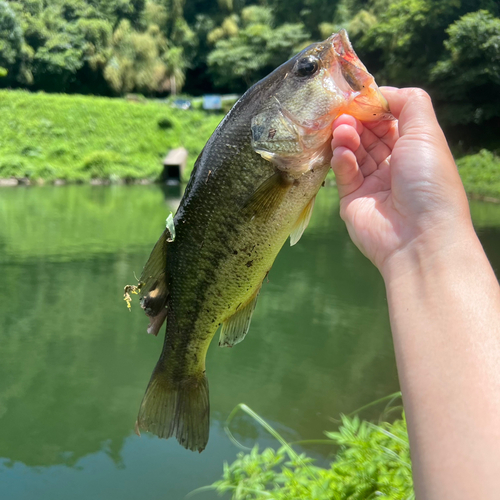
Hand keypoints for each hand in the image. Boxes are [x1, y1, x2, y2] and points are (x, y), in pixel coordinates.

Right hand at [330, 87, 473, 279]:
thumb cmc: (427, 180)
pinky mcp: (353, 198)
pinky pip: (344, 173)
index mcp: (414, 148)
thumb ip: (409, 102)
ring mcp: (372, 182)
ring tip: (342, 131)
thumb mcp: (426, 132)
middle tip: (343, 113)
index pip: (389, 120)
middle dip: (356, 120)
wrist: (417, 236)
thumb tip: (383, 92)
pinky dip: (342, 160)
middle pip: (368, 134)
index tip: (357, 96)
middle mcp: (393, 163)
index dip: (374, 107)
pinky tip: (343, 153)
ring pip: (353, 151)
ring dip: (347, 137)